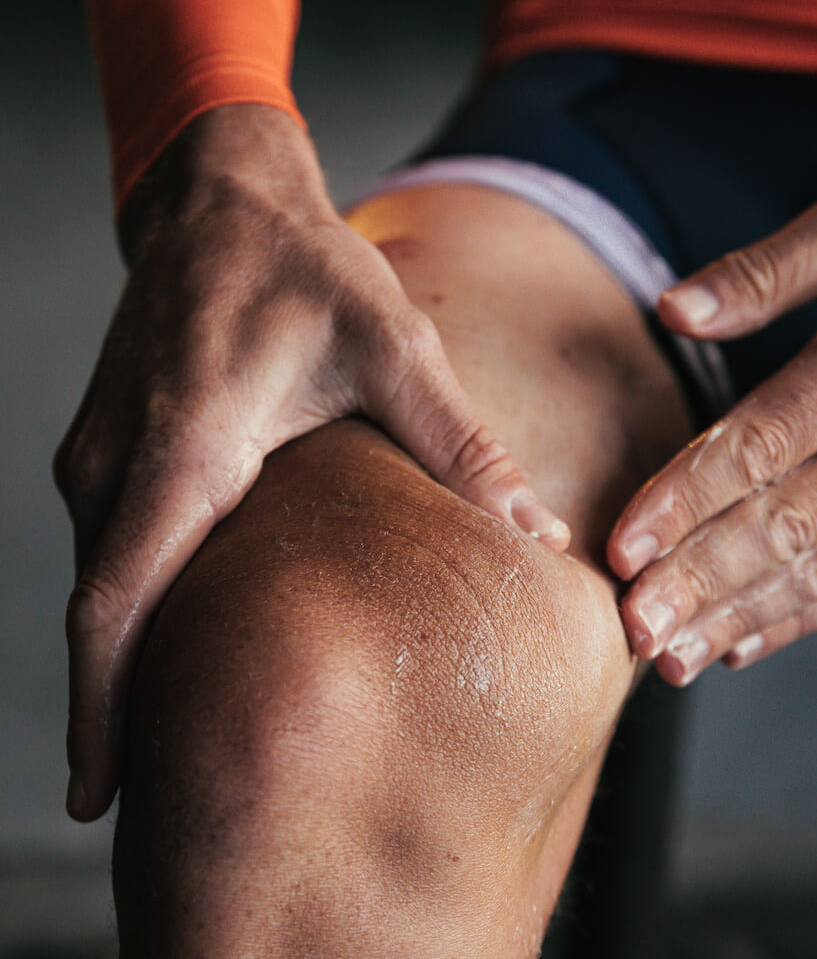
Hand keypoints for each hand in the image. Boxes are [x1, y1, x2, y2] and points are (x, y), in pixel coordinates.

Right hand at [54, 105, 568, 820]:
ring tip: (171, 736)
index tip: (96, 794)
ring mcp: (102, 451)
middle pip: (101, 611)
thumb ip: (460, 444)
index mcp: (189, 443)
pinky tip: (181, 640)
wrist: (221, 199)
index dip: (102, 704)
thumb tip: (536, 532)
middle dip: (112, 710)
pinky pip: (114, 544)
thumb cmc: (304, 266)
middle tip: (146, 803)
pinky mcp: (110, 444)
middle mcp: (122, 458)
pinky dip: (136, 604)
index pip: (119, 597)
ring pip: (105, 580)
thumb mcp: (394, 345)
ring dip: (126, 660)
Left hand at [607, 185, 816, 683]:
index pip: (767, 441)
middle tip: (632, 622)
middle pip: (787, 522)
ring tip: (668, 658)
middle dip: (701, 578)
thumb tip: (675, 310)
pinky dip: (793, 622)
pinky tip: (733, 647)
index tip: (625, 542)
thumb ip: (767, 269)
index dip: (689, 496)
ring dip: (736, 617)